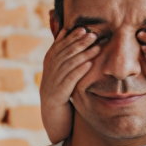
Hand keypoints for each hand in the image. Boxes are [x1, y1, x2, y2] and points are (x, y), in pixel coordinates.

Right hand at [40, 27, 100, 142]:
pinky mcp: (58, 94)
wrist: (52, 116)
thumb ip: (65, 55)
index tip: (85, 29)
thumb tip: (66, 34)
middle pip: (65, 53)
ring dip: (83, 54)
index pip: (60, 46)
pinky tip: (89, 64)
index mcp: (49, 63)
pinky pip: (70, 80)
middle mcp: (49, 70)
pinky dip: (79, 71)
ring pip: (69, 64)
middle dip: (80, 42)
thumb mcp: (61, 71)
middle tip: (93, 34)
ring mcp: (53, 82)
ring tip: (96, 47)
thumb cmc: (60, 90)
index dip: (72, 37)